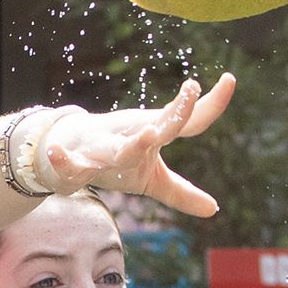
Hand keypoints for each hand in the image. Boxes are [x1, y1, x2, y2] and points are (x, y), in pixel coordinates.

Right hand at [41, 75, 231, 217]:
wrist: (66, 148)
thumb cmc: (116, 159)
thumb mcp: (152, 179)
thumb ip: (181, 192)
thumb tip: (214, 209)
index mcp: (152, 133)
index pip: (187, 121)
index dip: (210, 105)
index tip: (231, 78)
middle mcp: (131, 135)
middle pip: (159, 127)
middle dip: (176, 114)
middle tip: (192, 90)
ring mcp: (103, 147)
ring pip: (119, 147)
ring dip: (135, 142)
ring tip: (150, 133)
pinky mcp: (76, 160)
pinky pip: (69, 163)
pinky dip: (63, 159)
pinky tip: (57, 154)